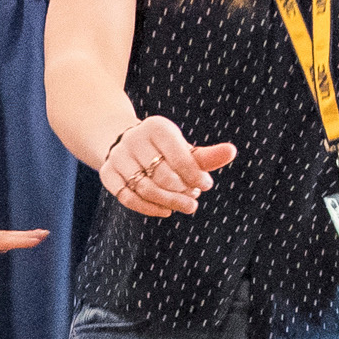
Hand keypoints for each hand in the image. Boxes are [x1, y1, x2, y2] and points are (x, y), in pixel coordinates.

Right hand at [101, 116, 238, 218]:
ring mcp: (118, 157)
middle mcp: (133, 139)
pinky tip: (165, 210)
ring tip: (186, 206)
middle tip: (194, 198)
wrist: (124, 141)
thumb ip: (206, 156)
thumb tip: (232, 151)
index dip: (195, 175)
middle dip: (182, 191)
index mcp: (156, 127)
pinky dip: (148, 208)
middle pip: (162, 176)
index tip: (206, 185)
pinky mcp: (107, 173)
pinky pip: (127, 197)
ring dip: (169, 202)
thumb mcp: (184, 148)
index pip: (178, 157)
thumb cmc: (163, 148)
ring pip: (145, 189)